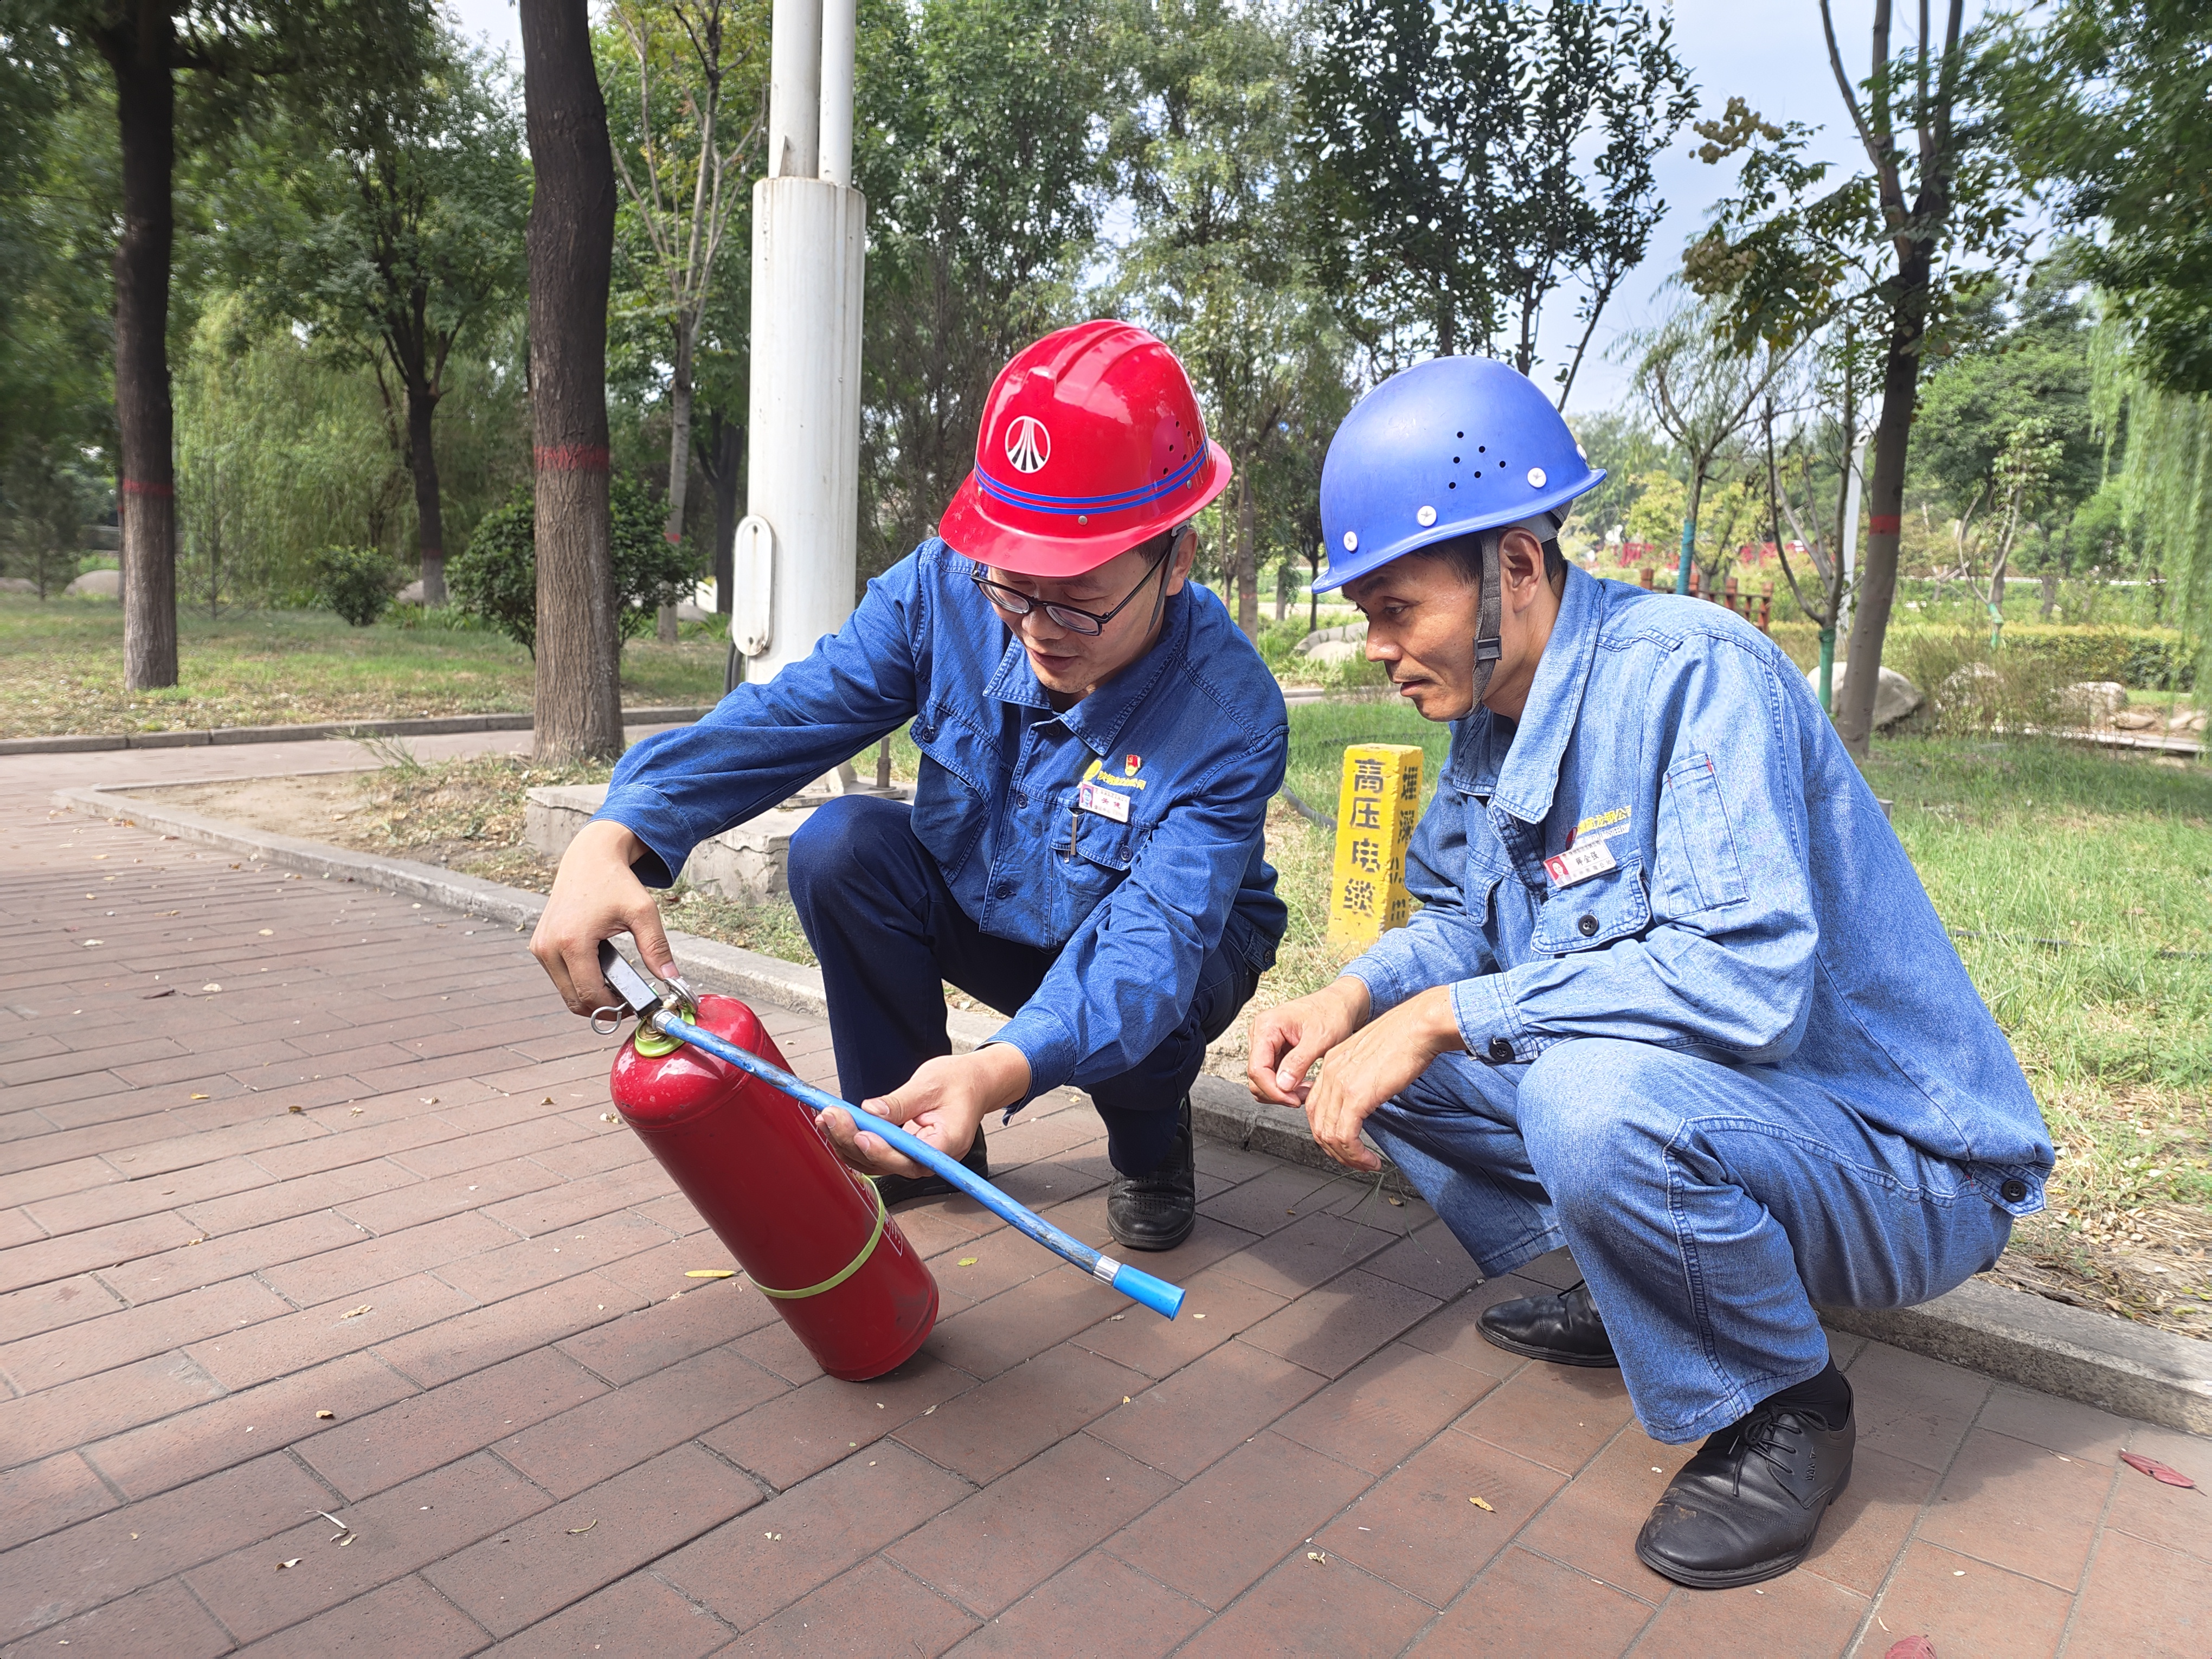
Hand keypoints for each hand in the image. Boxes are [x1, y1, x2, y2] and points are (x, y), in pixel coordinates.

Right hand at [531, 819, 676, 1016]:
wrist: (589, 858)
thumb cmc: (616, 882)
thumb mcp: (642, 912)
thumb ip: (657, 947)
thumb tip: (672, 978)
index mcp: (571, 941)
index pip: (589, 995)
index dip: (613, 1008)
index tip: (634, 1005)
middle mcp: (548, 946)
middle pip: (573, 1000)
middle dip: (601, 1006)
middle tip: (626, 1000)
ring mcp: (540, 946)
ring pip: (564, 991)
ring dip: (588, 994)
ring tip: (615, 984)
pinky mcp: (538, 944)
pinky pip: (558, 977)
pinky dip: (578, 981)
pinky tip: (599, 971)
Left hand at [816, 1044, 1032, 1178]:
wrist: (972, 1084)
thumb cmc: (959, 1083)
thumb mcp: (931, 1084)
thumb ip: (901, 1102)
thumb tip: (872, 1110)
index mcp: (946, 1145)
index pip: (911, 1157)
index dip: (883, 1151)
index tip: (862, 1134)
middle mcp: (928, 1159)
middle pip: (886, 1162)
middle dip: (854, 1140)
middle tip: (832, 1115)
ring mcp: (913, 1159)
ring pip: (873, 1162)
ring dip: (846, 1142)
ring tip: (826, 1118)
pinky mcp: (900, 1151)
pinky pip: (872, 1154)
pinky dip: (851, 1140)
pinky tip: (834, 1124)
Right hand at [1247, 976, 1371, 1107]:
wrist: (1340, 1004)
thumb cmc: (1332, 1013)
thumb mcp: (1319, 1039)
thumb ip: (1298, 1062)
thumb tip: (1282, 1085)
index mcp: (1267, 1026)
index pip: (1257, 1068)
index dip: (1273, 1090)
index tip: (1293, 1100)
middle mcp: (1261, 1034)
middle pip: (1256, 1076)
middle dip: (1278, 1092)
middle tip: (1302, 1097)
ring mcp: (1266, 1043)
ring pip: (1262, 1079)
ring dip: (1282, 1091)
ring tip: (1305, 1090)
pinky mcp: (1274, 1050)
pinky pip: (1272, 1075)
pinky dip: (1285, 1085)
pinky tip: (1302, 1084)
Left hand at [1302, 986, 1462, 1171]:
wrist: (1419, 1026)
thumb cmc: (1405, 1038)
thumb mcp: (1371, 1058)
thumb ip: (1359, 1078)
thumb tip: (1363, 1100)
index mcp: (1331, 1062)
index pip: (1316, 1105)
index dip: (1327, 1130)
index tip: (1345, 1143)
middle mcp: (1329, 1072)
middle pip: (1317, 1123)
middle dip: (1334, 1149)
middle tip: (1353, 1161)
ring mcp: (1340, 1084)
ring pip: (1328, 1134)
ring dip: (1346, 1157)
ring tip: (1365, 1165)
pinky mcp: (1356, 1096)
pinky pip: (1345, 1137)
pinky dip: (1355, 1155)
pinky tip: (1370, 1160)